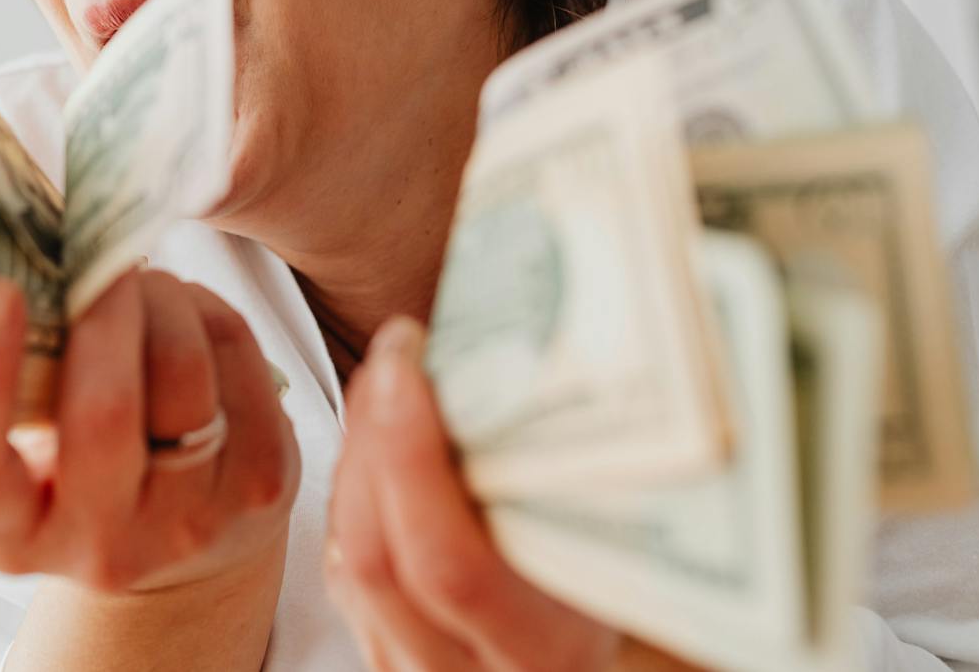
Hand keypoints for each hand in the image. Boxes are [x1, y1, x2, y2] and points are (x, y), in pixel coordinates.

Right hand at [0, 268, 299, 593]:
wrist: (188, 546)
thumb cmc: (83, 470)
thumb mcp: (28, 453)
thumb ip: (16, 383)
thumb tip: (14, 261)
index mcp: (15, 537)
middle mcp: (103, 547)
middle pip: (104, 408)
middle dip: (100, 310)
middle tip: (94, 255)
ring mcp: (193, 522)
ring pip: (181, 368)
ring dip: (157, 296)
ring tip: (137, 279)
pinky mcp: (263, 483)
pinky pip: (234, 352)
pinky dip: (204, 307)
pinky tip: (184, 308)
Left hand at [324, 317, 700, 670]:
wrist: (578, 658)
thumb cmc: (636, 587)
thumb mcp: (630, 550)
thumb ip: (583, 481)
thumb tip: (559, 340)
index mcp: (547, 651)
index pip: (452, 568)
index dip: (412, 458)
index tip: (407, 363)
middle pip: (378, 558)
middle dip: (372, 437)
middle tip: (397, 352)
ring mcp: (414, 670)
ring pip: (349, 561)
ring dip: (357, 457)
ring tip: (391, 381)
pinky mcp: (384, 653)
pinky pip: (342, 571)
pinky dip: (353, 494)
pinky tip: (380, 440)